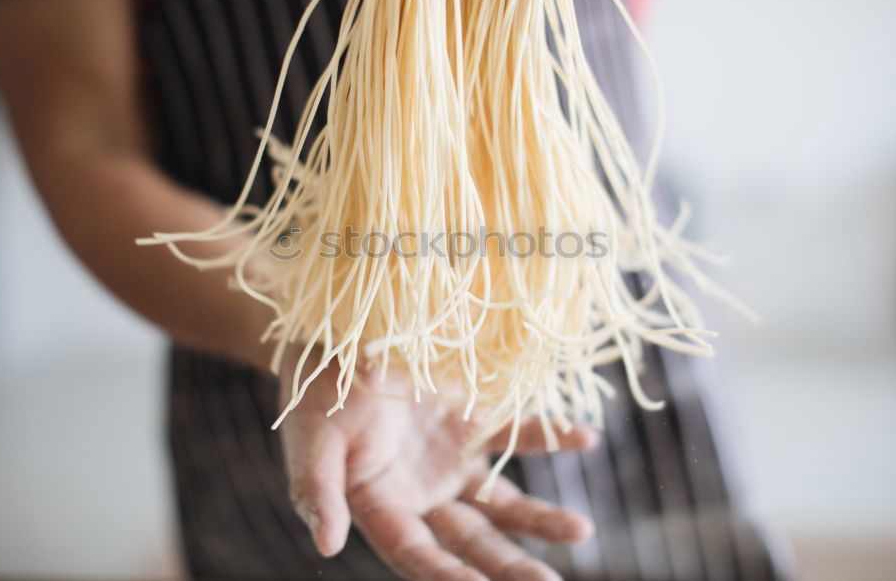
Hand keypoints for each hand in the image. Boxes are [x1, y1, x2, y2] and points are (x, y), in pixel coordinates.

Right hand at [278, 348, 599, 579]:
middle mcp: (422, 494)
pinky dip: (549, 438)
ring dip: (539, 518)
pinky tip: (584, 437)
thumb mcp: (310, 436)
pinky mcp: (470, 423)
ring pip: (500, 501)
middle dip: (509, 565)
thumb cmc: (314, 390)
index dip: (448, 577)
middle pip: (471, 539)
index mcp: (381, 505)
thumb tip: (326, 544)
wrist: (333, 339)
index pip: (417, 554)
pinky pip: (515, 436)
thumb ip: (316, 488)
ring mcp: (450, 461)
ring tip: (582, 531)